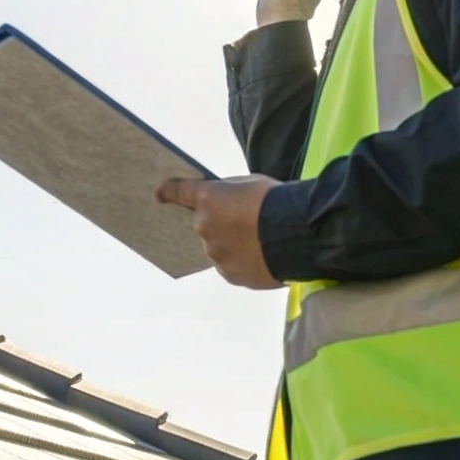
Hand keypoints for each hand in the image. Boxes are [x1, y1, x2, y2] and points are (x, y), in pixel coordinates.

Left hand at [156, 175, 283, 288]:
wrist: (299, 234)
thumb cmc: (278, 202)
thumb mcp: (252, 183)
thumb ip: (230, 191)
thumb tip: (224, 199)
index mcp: (208, 200)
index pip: (178, 192)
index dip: (168, 191)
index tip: (160, 194)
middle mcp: (204, 228)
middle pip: (205, 225)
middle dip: (220, 223)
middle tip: (245, 221)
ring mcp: (216, 255)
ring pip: (218, 248)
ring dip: (231, 244)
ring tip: (260, 241)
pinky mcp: (231, 275)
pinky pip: (231, 266)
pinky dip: (241, 261)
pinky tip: (262, 255)